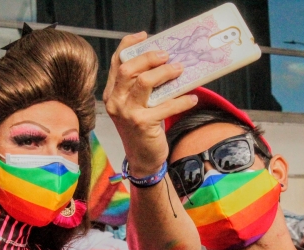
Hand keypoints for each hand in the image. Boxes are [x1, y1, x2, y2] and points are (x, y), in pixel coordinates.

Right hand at [103, 32, 197, 177]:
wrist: (143, 159)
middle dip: (149, 58)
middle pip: (128, 69)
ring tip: (180, 70)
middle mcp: (115, 101)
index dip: (129, 45)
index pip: (116, 62)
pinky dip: (182, 100)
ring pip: (144, 82)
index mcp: (111, 93)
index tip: (145, 36)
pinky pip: (165, 106)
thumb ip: (140, 86)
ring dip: (166, 73)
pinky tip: (192, 98)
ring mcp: (127, 113)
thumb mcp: (135, 105)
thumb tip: (164, 62)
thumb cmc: (142, 128)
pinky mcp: (142, 124)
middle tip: (167, 56)